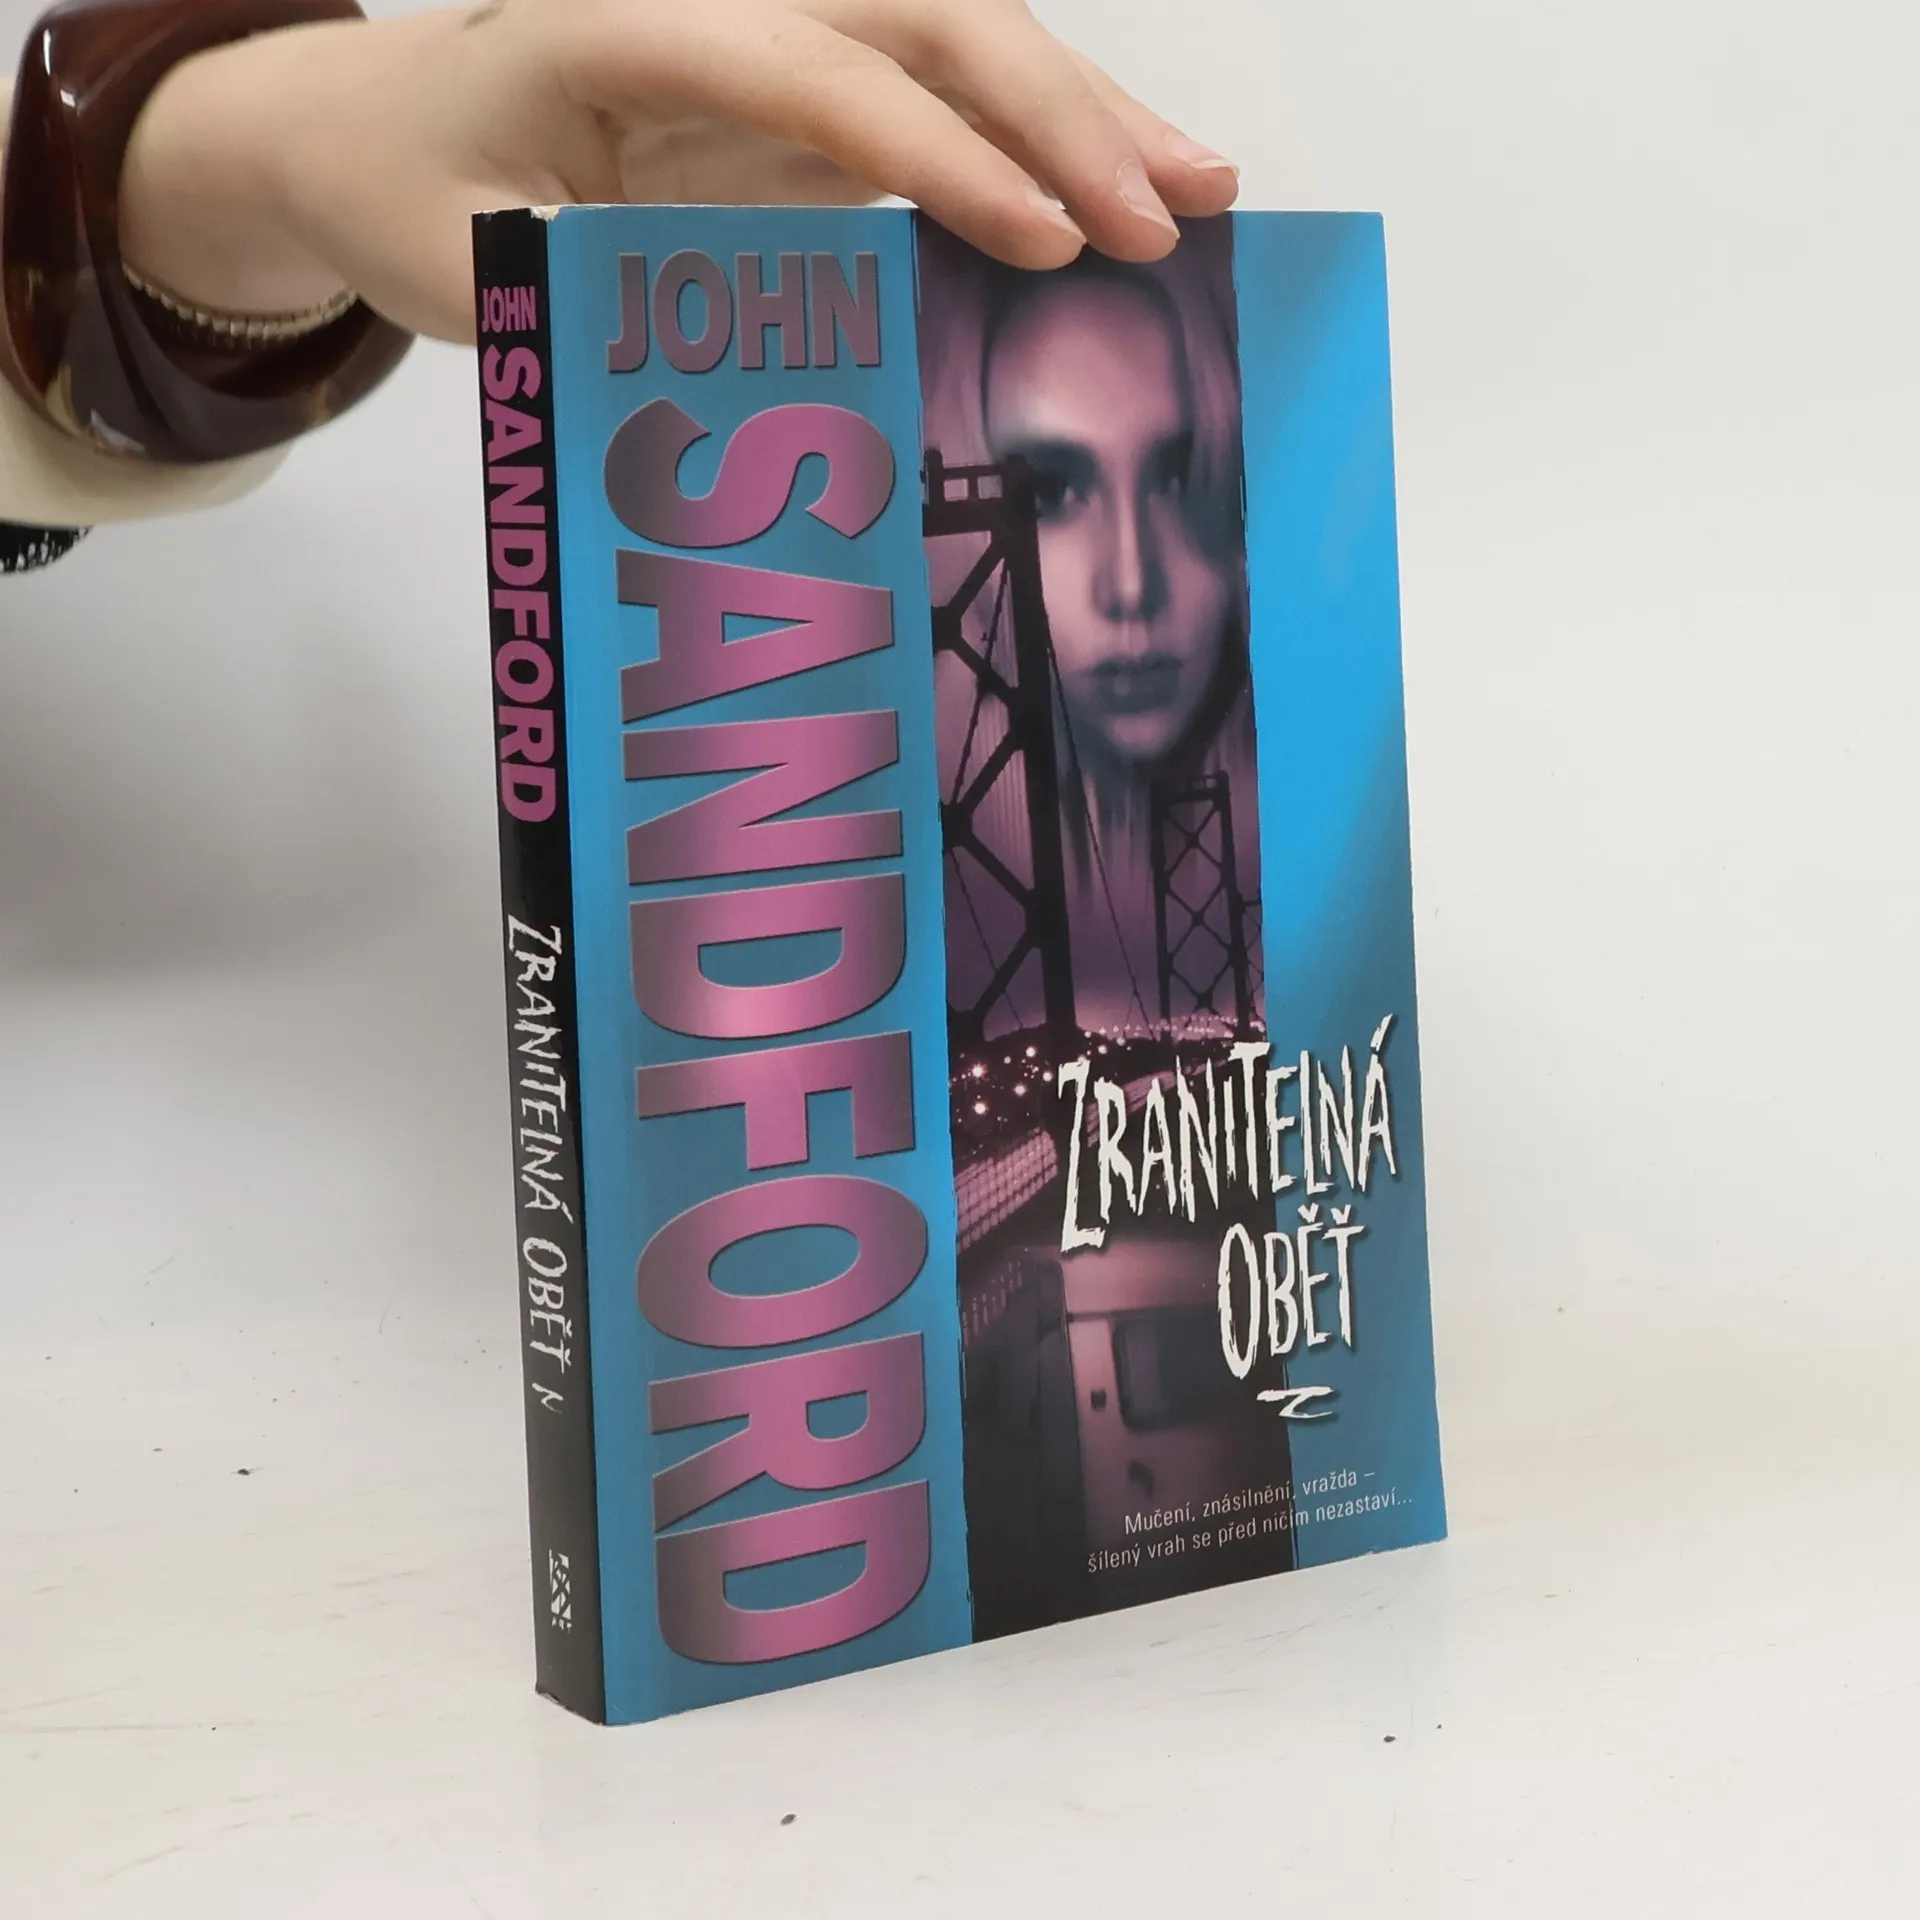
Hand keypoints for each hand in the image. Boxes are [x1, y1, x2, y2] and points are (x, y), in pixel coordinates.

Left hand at [119, 0, 1239, 343]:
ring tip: (1209, 188)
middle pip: (926, 22)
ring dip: (1089, 113)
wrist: (383, 131)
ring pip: (962, 42)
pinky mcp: (810, 94)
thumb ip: (584, 297)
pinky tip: (1124, 194)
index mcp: (626, 27)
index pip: (815, 75)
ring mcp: (779, 39)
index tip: (1043, 239)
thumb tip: (744, 373)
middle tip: (1170, 217)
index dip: (940, 156)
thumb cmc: (417, 195)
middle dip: (1059, 118)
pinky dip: (1043, 148)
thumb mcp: (466, 266)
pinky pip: (948, 102)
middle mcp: (725, 3)